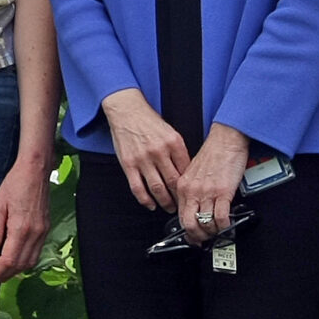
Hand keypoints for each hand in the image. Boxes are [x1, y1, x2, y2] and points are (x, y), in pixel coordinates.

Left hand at [0, 155, 49, 285]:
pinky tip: (14, 260)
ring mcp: (43, 232)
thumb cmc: (15, 183)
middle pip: (20, 265)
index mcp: (21, 228)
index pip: (9, 259)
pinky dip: (25, 261)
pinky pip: (36, 252)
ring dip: (15, 271)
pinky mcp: (45, 229)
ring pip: (30, 261)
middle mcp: (35, 233)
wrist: (36, 170)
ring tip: (0, 273)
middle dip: (5, 275)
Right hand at [100, 88, 187, 210]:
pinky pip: (137, 188)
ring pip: (157, 188)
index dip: (189, 185)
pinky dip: (145, 200)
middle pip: (173, 182)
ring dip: (165, 202)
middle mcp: (159, 151)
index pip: (186, 170)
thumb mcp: (171, 132)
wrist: (127, 111)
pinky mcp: (128, 164)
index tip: (191, 193)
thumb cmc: (148, 121)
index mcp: (173, 142)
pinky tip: (150, 204)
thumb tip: (187, 171)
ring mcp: (143, 159)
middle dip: (179, 197)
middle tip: (183, 205)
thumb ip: (178, 151)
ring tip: (169, 207)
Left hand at [175, 126, 251, 244]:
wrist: (226, 139)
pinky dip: (224, 225)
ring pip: (205, 223)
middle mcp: (193, 190)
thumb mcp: (193, 172)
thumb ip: (191, 189)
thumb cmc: (213, 153)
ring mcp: (207, 192)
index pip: (180, 216)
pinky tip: (227, 224)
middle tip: (204, 239)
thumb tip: (195, 207)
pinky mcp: (223, 191)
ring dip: (212, 233)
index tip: (193, 236)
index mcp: (183, 186)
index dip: (187, 231)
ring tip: (218, 231)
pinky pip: (221, 217)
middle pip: (189, 224)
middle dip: (197, 237)